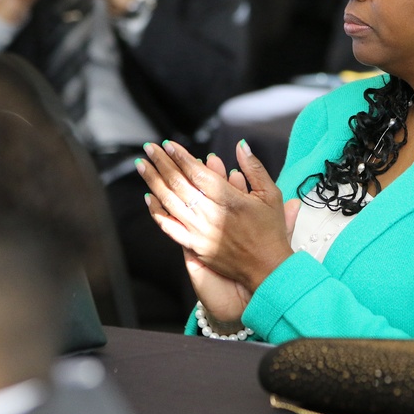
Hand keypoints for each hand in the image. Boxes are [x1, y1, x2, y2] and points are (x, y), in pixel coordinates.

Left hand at [137, 140, 297, 320]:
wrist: (267, 268)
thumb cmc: (270, 231)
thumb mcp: (271, 195)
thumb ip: (254, 168)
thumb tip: (241, 146)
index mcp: (229, 200)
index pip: (197, 173)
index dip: (181, 157)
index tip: (169, 145)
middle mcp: (211, 215)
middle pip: (179, 183)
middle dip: (162, 162)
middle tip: (150, 148)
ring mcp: (200, 231)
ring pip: (169, 202)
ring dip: (153, 181)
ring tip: (143, 166)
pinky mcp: (194, 245)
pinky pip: (169, 226)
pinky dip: (156, 211)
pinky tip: (149, 198)